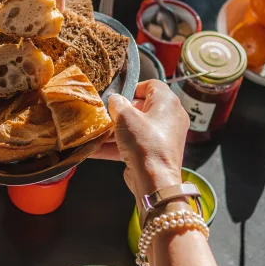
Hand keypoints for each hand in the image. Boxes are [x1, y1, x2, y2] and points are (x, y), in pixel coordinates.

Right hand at [92, 80, 188, 200]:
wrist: (155, 180)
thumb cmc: (145, 143)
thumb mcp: (125, 117)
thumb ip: (117, 104)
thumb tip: (115, 100)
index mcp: (167, 102)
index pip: (151, 85)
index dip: (132, 88)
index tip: (117, 97)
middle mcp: (169, 117)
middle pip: (141, 108)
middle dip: (119, 113)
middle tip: (104, 115)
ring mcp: (163, 137)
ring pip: (135, 128)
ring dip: (115, 132)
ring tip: (95, 133)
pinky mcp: (155, 153)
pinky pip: (134, 145)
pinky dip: (117, 146)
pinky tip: (95, 150)